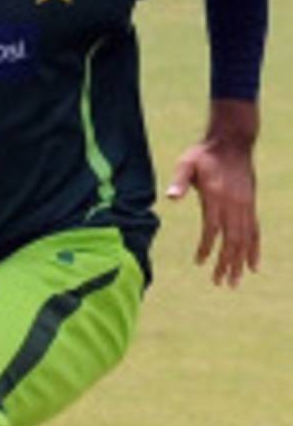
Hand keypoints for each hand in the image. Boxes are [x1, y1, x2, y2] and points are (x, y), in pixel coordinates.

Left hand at [166, 136, 259, 286]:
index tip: (200, 262)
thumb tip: (170, 197)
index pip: (213, 228)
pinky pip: (255, 231)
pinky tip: (253, 266)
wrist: (233, 142)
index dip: (208, 247)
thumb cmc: (205, 154)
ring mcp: (246, 206)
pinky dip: (254, 249)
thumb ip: (179, 181)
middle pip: (232, 240)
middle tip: (220, 283)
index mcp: (217, 196)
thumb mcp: (187, 163)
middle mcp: (235, 204)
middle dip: (226, 263)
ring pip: (246, 239)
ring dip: (240, 262)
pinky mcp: (251, 205)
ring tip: (235, 282)